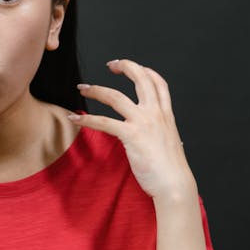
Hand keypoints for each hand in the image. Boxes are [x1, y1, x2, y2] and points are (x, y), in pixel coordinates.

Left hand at [68, 59, 196, 200]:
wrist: (174, 185)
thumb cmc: (171, 170)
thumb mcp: (170, 143)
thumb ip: (161, 133)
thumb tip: (158, 135)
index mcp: (166, 115)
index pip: (159, 83)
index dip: (145, 70)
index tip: (133, 67)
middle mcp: (156, 114)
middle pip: (140, 79)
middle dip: (125, 66)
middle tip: (110, 64)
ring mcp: (144, 123)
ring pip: (115, 96)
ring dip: (96, 89)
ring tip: (82, 88)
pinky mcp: (131, 135)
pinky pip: (103, 122)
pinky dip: (86, 118)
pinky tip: (74, 118)